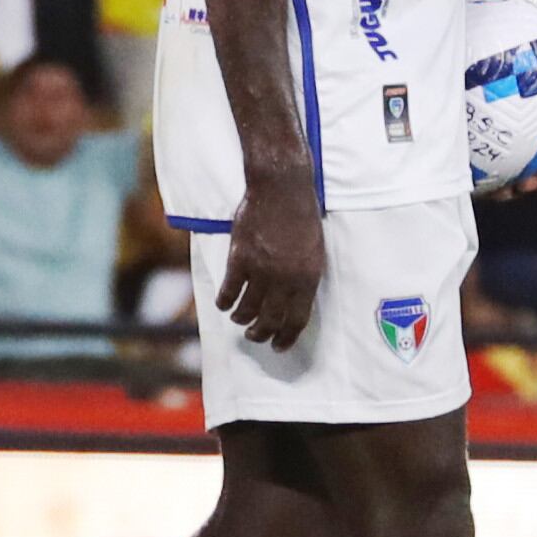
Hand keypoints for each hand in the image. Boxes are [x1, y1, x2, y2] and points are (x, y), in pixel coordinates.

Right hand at [216, 176, 324, 351]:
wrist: (282, 190)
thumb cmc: (302, 217)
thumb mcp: (314, 251)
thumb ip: (304, 277)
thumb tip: (293, 299)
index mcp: (307, 278)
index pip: (297, 319)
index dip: (287, 336)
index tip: (279, 346)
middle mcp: (284, 279)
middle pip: (271, 318)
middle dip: (262, 333)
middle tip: (255, 337)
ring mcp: (261, 269)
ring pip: (248, 308)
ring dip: (242, 319)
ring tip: (240, 321)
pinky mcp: (240, 258)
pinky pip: (230, 289)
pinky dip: (225, 301)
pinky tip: (223, 305)